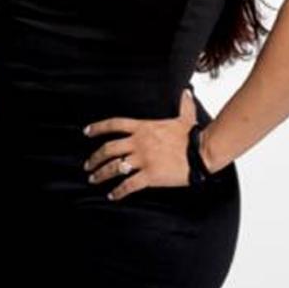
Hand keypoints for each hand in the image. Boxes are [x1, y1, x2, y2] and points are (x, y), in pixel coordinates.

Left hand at [82, 87, 197, 200]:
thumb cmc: (193, 136)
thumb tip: (186, 92)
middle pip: (108, 149)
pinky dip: (118, 191)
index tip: (86, 132)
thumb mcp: (185, 117)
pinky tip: (112, 195)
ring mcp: (143, 159)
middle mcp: (139, 142)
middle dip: (94, 158)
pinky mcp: (149, 176)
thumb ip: (183, 104)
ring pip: (114, 167)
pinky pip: (128, 185)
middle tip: (88, 165)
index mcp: (143, 127)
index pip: (114, 124)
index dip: (98, 128)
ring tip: (94, 179)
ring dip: (101, 174)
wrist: (202, 153)